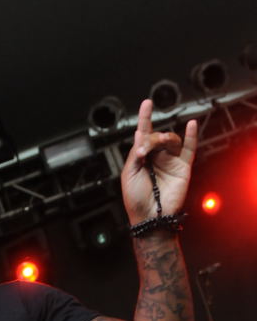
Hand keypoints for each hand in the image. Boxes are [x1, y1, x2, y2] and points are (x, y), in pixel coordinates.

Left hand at [121, 99, 196, 223]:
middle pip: (158, 136)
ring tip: (160, 144)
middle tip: (144, 150)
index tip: (147, 103)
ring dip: (165, 138)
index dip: (145, 118)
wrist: (149, 217)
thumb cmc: (135, 199)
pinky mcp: (182, 168)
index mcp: (142, 158)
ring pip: (172, 140)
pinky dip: (191, 136)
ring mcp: (170, 162)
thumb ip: (135, 154)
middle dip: (152, 138)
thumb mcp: (128, 174)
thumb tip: (140, 136)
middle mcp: (157, 157)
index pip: (144, 134)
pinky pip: (189, 149)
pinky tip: (191, 125)